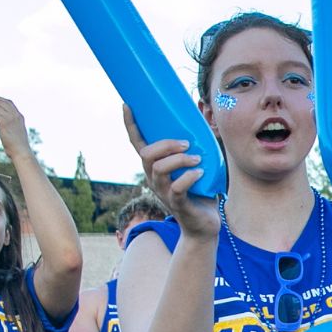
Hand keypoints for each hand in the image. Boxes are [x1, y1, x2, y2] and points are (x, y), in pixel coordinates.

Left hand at [0, 96, 29, 151]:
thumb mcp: (16, 132)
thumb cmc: (18, 146)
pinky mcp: (4, 123)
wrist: (21, 151)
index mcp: (19, 117)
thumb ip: (11, 126)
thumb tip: (3, 125)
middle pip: (1, 103)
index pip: (9, 103)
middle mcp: (15, 115)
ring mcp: (10, 119)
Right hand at [122, 105, 217, 240]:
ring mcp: (163, 192)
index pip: (137, 144)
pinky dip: (189, 177)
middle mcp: (154, 179)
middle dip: (166, 145)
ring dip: (180, 160)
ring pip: (159, 169)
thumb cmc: (201, 193)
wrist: (204, 226)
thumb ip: (196, 149)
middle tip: (188, 144)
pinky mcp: (177, 204)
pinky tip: (200, 173)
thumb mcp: (196, 167)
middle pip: (147, 155)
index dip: (130, 125)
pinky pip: (176, 188)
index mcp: (155, 167)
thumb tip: (204, 122)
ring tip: (198, 160)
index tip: (127, 105)